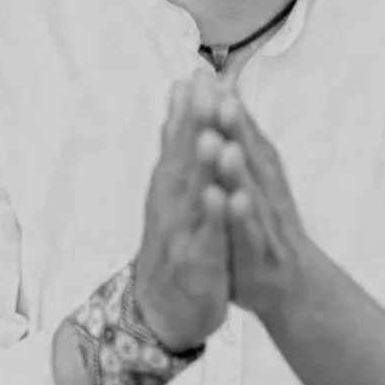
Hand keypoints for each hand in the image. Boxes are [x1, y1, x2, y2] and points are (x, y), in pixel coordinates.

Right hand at [133, 71, 232, 352]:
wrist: (161, 311)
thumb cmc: (174, 246)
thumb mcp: (173, 198)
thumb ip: (175, 154)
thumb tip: (175, 110)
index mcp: (170, 187)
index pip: (178, 142)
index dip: (186, 109)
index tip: (195, 73)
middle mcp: (170, 205)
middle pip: (181, 160)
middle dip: (191, 124)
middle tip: (198, 87)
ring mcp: (181, 235)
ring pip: (192, 196)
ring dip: (199, 165)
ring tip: (210, 135)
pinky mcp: (196, 265)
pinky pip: (208, 238)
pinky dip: (215, 217)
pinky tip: (224, 197)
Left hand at [210, 89, 313, 320]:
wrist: (291, 282)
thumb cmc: (263, 221)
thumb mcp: (250, 174)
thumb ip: (237, 133)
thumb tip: (221, 86)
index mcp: (256, 168)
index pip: (238, 132)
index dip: (224, 104)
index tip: (206, 75)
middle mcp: (263, 188)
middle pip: (247, 152)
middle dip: (234, 126)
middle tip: (221, 96)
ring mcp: (263, 219)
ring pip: (249, 190)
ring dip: (237, 169)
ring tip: (224, 146)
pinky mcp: (258, 250)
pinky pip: (249, 232)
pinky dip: (241, 217)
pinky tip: (234, 202)